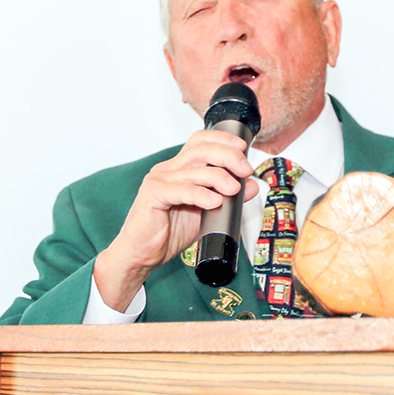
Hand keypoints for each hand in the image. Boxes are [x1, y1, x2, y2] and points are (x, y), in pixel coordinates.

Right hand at [93, 130, 259, 310]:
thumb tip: (251, 186)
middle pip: (200, 150)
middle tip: (244, 169)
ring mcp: (159, 180)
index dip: (222, 140)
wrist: (142, 254)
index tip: (243, 148)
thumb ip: (227, 196)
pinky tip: (214, 202)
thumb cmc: (168, 233)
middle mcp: (168, 169)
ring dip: (219, 177)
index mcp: (179, 168)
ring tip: (234, 189)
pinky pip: (181, 190)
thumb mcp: (205, 212)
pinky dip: (201, 194)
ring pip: (193, 169)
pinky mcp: (153, 195)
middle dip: (228, 156)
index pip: (200, 141)